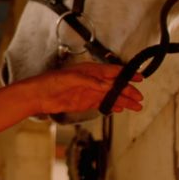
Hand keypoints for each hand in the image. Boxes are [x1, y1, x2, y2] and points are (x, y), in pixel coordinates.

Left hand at [25, 62, 143, 114]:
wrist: (38, 95)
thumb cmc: (52, 82)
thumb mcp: (72, 79)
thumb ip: (91, 82)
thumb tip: (109, 85)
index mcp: (91, 70)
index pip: (113, 72)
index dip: (127, 75)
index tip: (140, 78)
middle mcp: (92, 80)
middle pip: (115, 86)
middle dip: (128, 91)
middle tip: (140, 98)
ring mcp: (89, 92)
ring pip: (111, 96)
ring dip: (124, 100)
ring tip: (137, 107)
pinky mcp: (85, 102)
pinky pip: (102, 103)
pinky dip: (112, 105)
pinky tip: (121, 108)